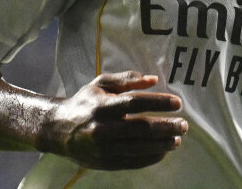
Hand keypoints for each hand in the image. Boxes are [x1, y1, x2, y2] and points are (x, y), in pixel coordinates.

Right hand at [40, 71, 187, 169]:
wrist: (57, 130)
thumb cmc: (84, 102)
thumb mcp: (101, 84)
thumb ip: (127, 79)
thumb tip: (153, 79)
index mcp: (102, 105)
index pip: (134, 102)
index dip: (157, 102)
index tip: (177, 103)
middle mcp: (102, 128)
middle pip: (140, 128)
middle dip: (165, 127)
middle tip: (184, 125)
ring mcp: (102, 148)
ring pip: (138, 148)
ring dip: (161, 144)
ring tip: (177, 139)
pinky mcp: (103, 162)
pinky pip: (131, 162)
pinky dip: (149, 158)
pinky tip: (163, 151)